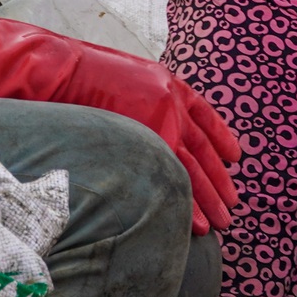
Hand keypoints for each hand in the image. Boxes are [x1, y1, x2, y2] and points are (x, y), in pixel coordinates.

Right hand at [0, 14, 239, 234]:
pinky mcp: (146, 140)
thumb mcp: (126, 82)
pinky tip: (198, 225)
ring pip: (194, 169)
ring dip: (209, 200)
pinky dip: (186, 204)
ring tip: (221, 224)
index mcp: (169, 85)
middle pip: (203, 149)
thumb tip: (152, 129)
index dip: (222, 138)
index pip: (205, 115)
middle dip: (219, 182)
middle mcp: (172, 102)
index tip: (235, 157)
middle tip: (232, 207)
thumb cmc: (83, 80)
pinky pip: (173, 179)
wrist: (61, 72)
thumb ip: (146, 104)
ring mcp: (161, 121)